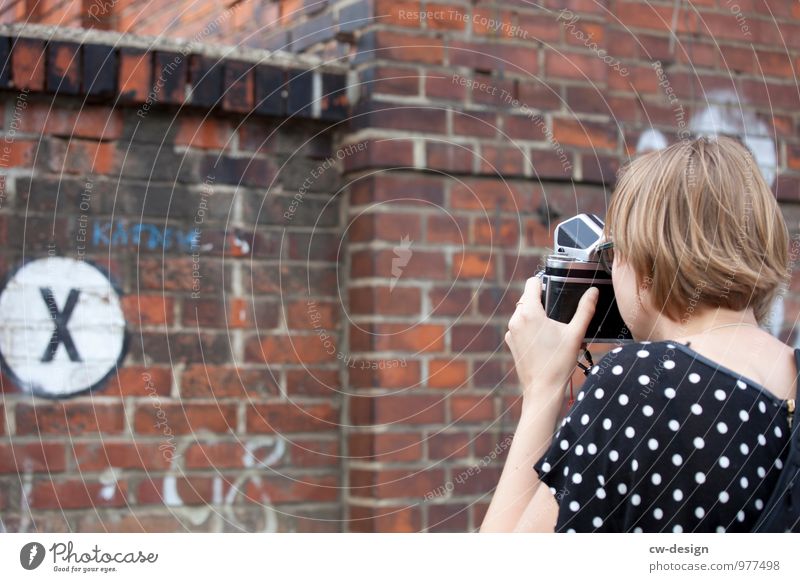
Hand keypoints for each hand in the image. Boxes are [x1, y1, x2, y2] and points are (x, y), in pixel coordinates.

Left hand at [505, 275, 598, 398]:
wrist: (542, 390)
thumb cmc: (559, 363)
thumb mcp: (576, 334)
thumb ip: (585, 310)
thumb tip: (593, 291)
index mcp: (529, 312)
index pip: (532, 283)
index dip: (545, 283)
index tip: (556, 290)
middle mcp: (516, 319)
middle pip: (527, 298)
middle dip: (542, 301)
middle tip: (558, 314)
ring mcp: (511, 331)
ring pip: (522, 312)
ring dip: (535, 315)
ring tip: (552, 329)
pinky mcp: (510, 342)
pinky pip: (519, 326)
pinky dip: (529, 328)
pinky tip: (543, 340)